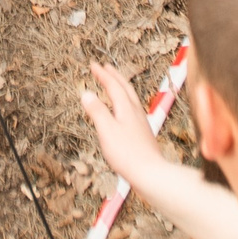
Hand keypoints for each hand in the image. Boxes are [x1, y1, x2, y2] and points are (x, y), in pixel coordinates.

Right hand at [77, 61, 169, 188]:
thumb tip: (86, 93)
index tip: (93, 65)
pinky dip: (125, 102)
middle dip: (115, 76)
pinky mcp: (143, 133)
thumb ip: (97, 111)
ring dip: (122, 88)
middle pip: (126, 89)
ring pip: (131, 99)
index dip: (103, 75)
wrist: (151, 173)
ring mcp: (141, 123)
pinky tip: (124, 113)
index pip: (113, 86)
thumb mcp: (106, 131)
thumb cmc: (127, 154)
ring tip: (115, 85)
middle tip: (106, 67)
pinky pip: (133, 110)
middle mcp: (136, 112)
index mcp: (126, 109)